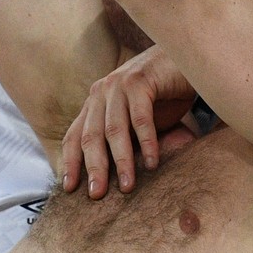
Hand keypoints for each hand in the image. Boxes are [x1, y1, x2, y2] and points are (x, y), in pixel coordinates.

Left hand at [62, 46, 195, 196]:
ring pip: (114, 130)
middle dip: (93, 168)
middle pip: (90, 137)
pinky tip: (152, 163)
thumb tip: (113, 179)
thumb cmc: (161, 95)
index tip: (69, 188)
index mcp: (94, 103)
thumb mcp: (134, 120)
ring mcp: (118, 86)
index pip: (74, 136)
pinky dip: (147, 143)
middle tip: (96, 195)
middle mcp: (100, 93)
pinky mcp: (140, 81)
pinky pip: (140, 119)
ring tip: (127, 186)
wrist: (183, 58)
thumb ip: (122, 140)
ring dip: (121, 161)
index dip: (71, 162)